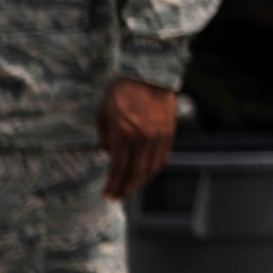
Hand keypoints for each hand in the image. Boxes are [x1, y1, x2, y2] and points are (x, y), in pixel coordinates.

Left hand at [97, 77, 177, 201]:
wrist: (149, 75)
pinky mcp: (168, 134)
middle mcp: (142, 139)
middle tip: (117, 197)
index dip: (113, 185)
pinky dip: (152, 170)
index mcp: (123, 134)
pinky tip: (144, 174)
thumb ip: (104, 136)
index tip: (107, 194)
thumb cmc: (121, 91)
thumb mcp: (103, 112)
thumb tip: (108, 153)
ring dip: (139, 182)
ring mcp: (157, 137)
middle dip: (125, 188)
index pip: (118, 168)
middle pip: (134, 173)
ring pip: (150, 169)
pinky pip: (161, 159)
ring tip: (130, 188)